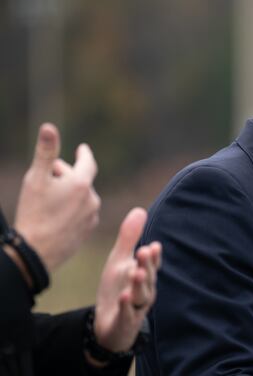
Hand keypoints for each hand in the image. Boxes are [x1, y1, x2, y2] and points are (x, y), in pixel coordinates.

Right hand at [14, 123, 100, 271]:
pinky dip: (73, 208)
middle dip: (67, 174)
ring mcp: (91, 217)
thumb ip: (45, 152)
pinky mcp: (87, 231)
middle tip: (49, 172)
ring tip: (51, 196)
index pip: (88, 162)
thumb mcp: (35, 179)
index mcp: (81, 184)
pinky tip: (58, 213)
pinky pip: (82, 213)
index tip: (82, 149)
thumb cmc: (33, 213)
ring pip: (82, 197)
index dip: (84, 154)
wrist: (36, 252)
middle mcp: (92, 199)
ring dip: (70, 192)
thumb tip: (49, 126)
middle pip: (81, 180)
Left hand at [94, 207, 161, 351]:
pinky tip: (123, 297)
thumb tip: (140, 209)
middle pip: (149, 276)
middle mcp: (144, 289)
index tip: (152, 245)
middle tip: (144, 252)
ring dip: (139, 284)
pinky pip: (128, 314)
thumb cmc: (117, 288)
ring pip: (142, 295)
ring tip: (136, 274)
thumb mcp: (119, 261)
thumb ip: (130, 238)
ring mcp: (136, 307)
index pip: (152, 263)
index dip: (153, 256)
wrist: (109, 325)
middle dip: (147, 264)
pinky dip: (126, 306)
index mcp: (144, 274)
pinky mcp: (125, 322)